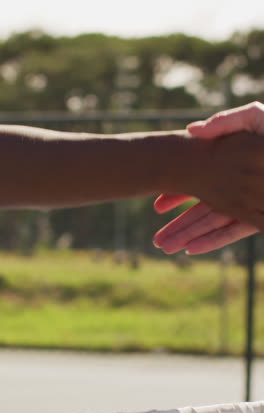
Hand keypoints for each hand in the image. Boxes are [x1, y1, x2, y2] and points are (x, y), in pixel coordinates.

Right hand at [154, 102, 263, 253]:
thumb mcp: (251, 118)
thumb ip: (224, 122)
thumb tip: (193, 130)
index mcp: (231, 167)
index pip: (197, 184)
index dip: (176, 194)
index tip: (157, 205)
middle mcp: (237, 188)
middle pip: (202, 211)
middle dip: (178, 227)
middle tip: (157, 241)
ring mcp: (248, 203)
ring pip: (213, 224)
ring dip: (189, 237)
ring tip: (166, 248)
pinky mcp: (256, 216)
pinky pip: (232, 231)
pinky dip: (212, 240)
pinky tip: (192, 249)